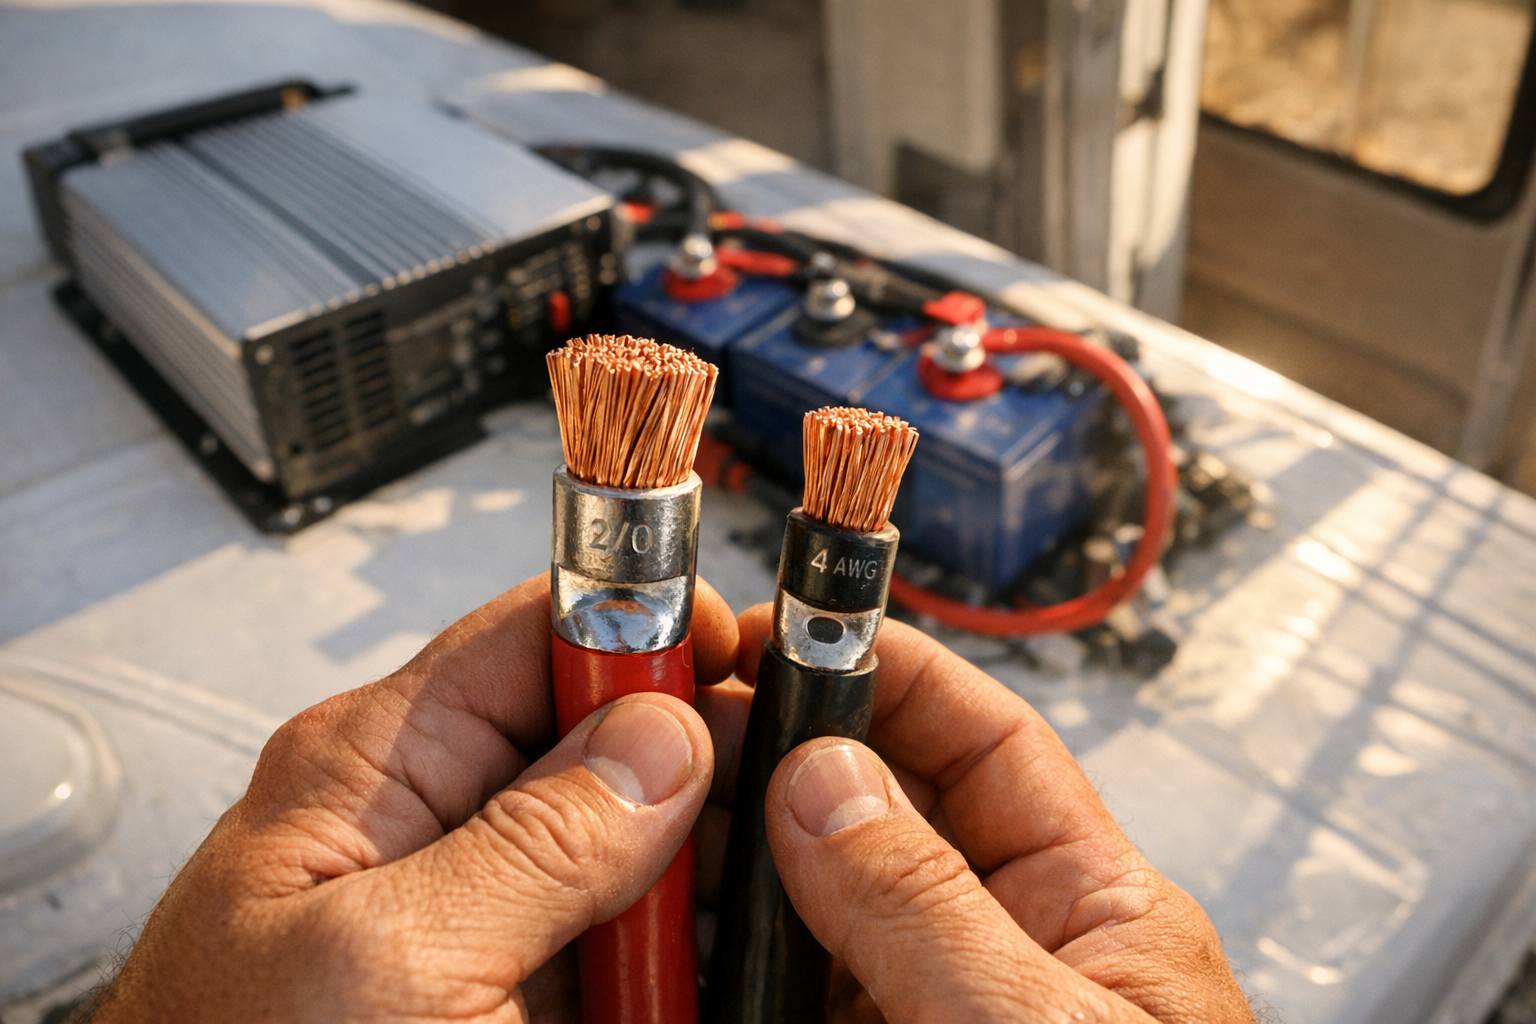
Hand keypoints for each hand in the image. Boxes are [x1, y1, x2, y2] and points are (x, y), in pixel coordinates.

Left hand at [89, 573, 739, 1023]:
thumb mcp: (390, 968)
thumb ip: (533, 847)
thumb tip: (660, 738)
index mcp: (376, 771)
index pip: (532, 635)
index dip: (644, 626)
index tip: (740, 654)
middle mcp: (436, 824)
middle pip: (601, 737)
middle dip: (701, 757)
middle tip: (783, 793)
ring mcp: (487, 913)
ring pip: (634, 843)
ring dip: (705, 862)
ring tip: (766, 888)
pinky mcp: (521, 991)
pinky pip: (627, 937)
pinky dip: (685, 947)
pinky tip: (719, 961)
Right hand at [701, 606, 1256, 1023]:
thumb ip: (927, 909)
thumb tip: (825, 787)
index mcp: (1086, 913)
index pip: (983, 744)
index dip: (888, 673)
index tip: (792, 636)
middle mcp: (994, 955)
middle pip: (877, 812)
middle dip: (780, 761)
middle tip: (683, 731)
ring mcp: (917, 1015)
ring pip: (809, 904)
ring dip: (732, 862)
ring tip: (651, 826)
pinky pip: (776, 993)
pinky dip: (715, 964)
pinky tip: (663, 940)